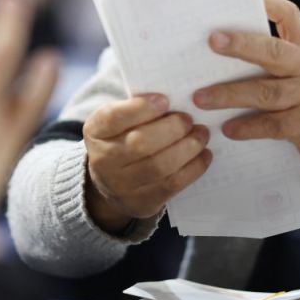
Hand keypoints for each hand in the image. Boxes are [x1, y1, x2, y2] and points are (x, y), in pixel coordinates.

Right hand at [84, 96, 211, 233]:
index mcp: (95, 131)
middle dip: (172, 129)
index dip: (142, 109)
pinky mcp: (141, 203)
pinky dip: (193, 168)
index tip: (165, 100)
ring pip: (159, 166)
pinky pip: (172, 185)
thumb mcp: (119, 120)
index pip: (114, 118)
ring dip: (188, 148)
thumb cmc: (123, 139)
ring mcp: (121, 186)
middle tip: (190, 120)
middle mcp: (103, 160)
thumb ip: (138, 108)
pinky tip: (204, 155)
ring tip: (202, 135)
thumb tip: (177, 96)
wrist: (110, 183)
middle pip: (140, 144)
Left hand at [192, 0, 299, 174]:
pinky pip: (271, 125)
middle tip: (211, 42)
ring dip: (230, 95)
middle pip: (274, 53)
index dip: (268, 3)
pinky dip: (247, 127)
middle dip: (241, 46)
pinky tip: (227, 128)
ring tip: (201, 98)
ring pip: (266, 92)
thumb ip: (278, 55)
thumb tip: (226, 45)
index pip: (290, 15)